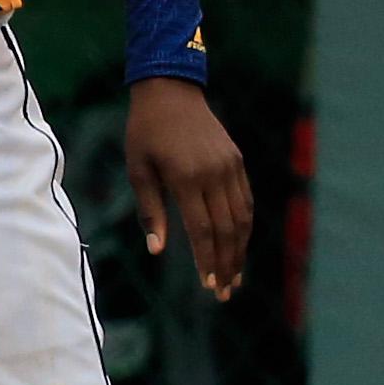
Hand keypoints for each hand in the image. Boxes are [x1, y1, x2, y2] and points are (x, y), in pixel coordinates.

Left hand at [123, 75, 249, 301]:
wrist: (171, 93)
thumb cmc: (144, 133)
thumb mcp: (138, 170)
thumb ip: (150, 211)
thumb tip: (157, 251)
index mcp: (186, 178)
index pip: (202, 230)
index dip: (207, 260)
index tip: (207, 285)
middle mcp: (214, 174)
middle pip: (227, 229)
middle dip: (227, 264)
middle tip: (224, 292)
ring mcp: (230, 167)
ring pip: (242, 218)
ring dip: (240, 249)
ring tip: (235, 277)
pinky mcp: (237, 162)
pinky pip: (245, 200)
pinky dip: (244, 226)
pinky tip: (238, 244)